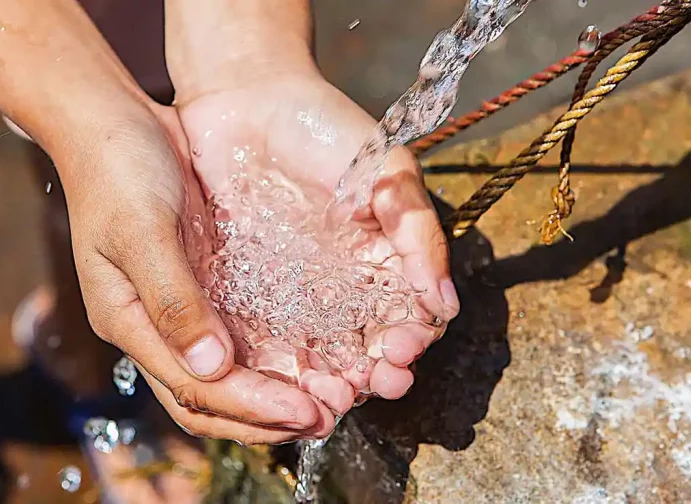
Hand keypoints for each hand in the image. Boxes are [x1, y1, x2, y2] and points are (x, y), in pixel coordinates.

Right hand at [52, 101, 335, 443]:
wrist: (110, 120)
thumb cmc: (116, 169)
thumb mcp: (142, 231)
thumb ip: (173, 299)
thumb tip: (212, 366)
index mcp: (128, 320)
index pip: (193, 388)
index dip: (249, 407)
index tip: (303, 411)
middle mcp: (153, 325)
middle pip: (209, 398)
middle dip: (265, 417)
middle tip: (328, 418)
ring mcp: (178, 307)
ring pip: (226, 374)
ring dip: (273, 394)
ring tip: (328, 400)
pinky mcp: (202, 283)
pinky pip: (238, 334)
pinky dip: (272, 356)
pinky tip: (310, 357)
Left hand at [177, 70, 459, 414]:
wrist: (246, 99)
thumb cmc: (325, 128)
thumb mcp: (386, 171)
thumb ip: (417, 233)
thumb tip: (444, 302)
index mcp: (384, 263)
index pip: (408, 320)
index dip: (411, 341)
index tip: (403, 349)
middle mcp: (343, 288)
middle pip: (367, 350)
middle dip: (374, 375)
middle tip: (372, 384)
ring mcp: (296, 295)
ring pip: (319, 356)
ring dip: (329, 383)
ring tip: (331, 396)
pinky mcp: (248, 295)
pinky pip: (267, 342)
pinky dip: (279, 368)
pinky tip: (284, 380)